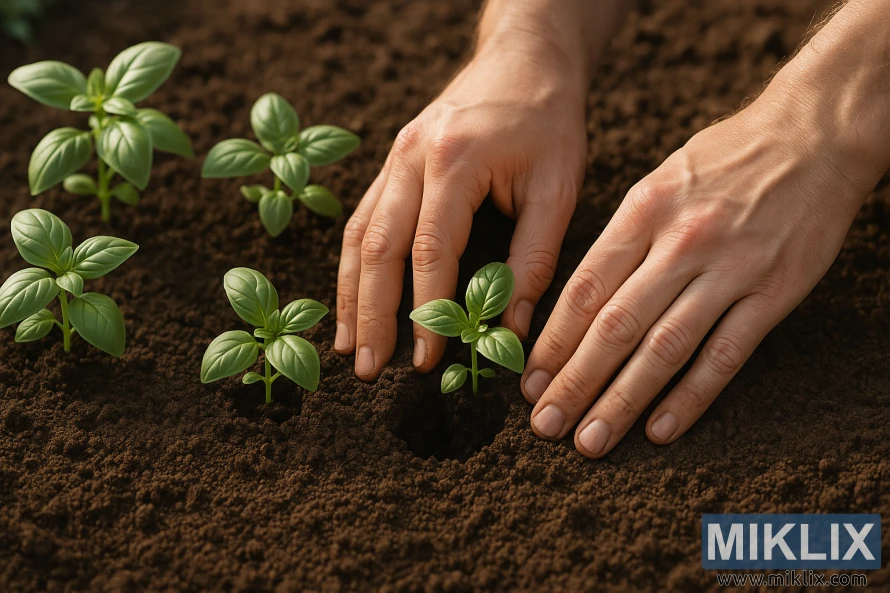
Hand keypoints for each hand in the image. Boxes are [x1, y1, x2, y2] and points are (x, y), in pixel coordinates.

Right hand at [334, 39, 588, 379]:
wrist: (524, 58)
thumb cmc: (548, 121)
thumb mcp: (557, 188)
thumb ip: (533, 260)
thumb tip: (509, 329)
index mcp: (454, 161)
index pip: (430, 251)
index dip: (426, 311)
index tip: (429, 360)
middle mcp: (410, 158)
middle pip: (377, 247)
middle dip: (371, 313)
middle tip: (369, 368)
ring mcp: (393, 157)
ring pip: (357, 234)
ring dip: (350, 294)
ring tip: (349, 346)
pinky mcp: (391, 163)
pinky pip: (362, 218)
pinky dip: (354, 265)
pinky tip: (352, 299)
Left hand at [521, 62, 888, 456]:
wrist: (814, 134)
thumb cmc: (725, 159)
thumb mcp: (658, 181)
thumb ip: (622, 237)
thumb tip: (579, 300)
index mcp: (643, 211)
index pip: (585, 288)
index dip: (553, 341)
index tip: (529, 381)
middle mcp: (680, 242)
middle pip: (615, 325)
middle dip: (574, 382)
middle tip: (544, 425)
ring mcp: (729, 269)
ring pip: (663, 348)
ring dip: (621, 401)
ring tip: (589, 441)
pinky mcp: (773, 291)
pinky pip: (725, 354)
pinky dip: (691, 397)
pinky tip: (659, 430)